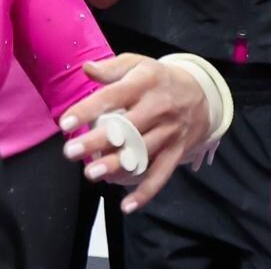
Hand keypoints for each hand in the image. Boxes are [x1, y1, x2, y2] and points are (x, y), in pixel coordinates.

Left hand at [57, 53, 214, 212]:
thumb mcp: (137, 63)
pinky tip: (127, 205)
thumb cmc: (159, 78)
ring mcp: (169, 132)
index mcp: (144, 84)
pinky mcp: (177, 152)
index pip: (113, 97)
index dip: (88, 110)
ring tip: (91, 174)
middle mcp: (158, 109)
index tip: (65, 123)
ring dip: (116, 166)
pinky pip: (161, 175)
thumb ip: (111, 68)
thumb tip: (86, 68)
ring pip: (142, 153)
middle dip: (97, 142)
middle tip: (71, 152)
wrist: (204, 94)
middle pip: (126, 129)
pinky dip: (145, 193)